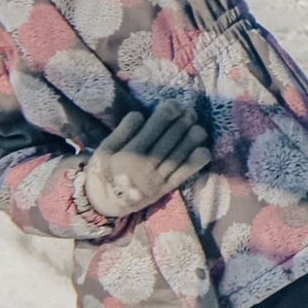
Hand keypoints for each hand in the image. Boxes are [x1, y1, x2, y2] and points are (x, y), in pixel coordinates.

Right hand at [77, 103, 209, 219]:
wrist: (106, 203)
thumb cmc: (106, 170)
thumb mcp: (104, 150)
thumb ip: (122, 131)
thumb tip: (140, 115)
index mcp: (127, 155)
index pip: (156, 125)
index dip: (169, 109)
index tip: (173, 104)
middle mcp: (143, 168)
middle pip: (173, 136)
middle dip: (184, 119)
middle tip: (189, 112)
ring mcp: (157, 180)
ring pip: (182, 152)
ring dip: (194, 136)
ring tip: (196, 126)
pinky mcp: (166, 189)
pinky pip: (186, 173)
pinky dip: (197, 159)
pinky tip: (202, 148)